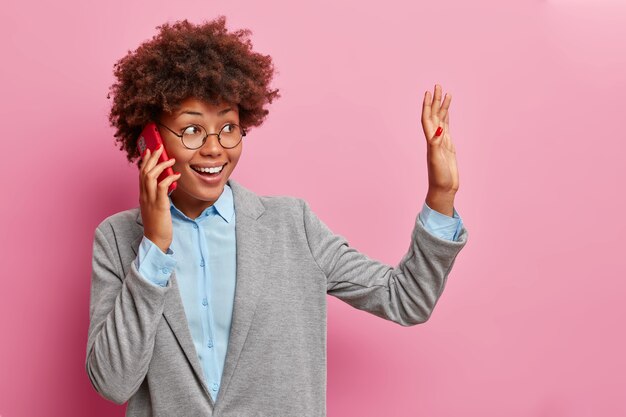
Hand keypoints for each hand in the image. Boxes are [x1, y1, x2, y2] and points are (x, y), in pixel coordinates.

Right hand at [139, 145, 180, 252]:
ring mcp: (150, 200)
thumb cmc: (158, 225)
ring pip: (150, 176)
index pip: (141, 174)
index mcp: (142, 196)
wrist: (155, 240)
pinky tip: (176, 175)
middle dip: (152, 158)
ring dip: (160, 165)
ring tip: (170, 159)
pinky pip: (162, 187)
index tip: (149, 151)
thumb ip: (158, 196)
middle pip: (144, 172)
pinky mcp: (159, 205)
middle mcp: (144, 196)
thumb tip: (166, 187)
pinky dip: (169, 179)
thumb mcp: (156, 208)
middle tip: (159, 148)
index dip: (145, 161)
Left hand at [421, 84, 458, 215]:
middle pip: (434, 115)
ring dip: (442, 106)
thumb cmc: (439, 177)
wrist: (443, 188)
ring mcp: (441, 141)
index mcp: (430, 140)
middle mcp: (434, 139)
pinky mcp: (448, 146)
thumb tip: (439, 129)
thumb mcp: (436, 160)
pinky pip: (447, 127)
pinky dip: (447, 117)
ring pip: (441, 119)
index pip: (427, 119)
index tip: (429, 92)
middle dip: (435, 100)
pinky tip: (448, 111)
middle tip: (438, 85)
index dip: (427, 105)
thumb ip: (436, 145)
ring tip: (446, 93)